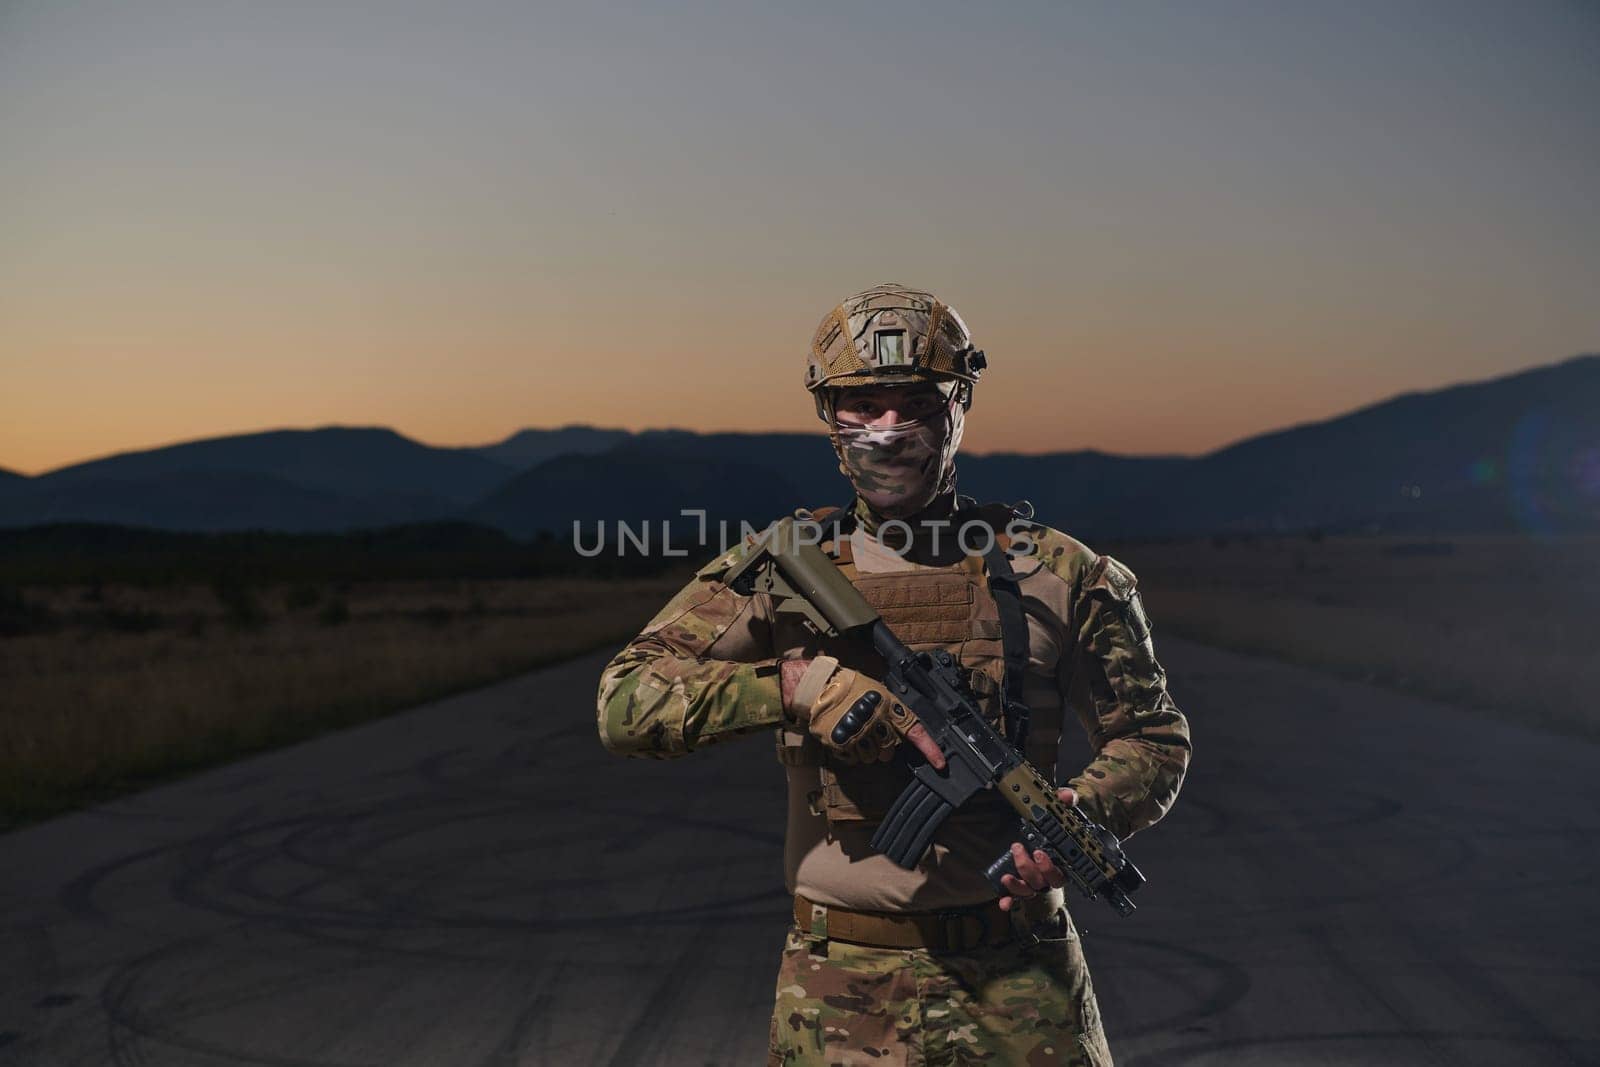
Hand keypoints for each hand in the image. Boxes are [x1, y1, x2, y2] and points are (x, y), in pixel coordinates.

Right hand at [800, 665, 945, 768]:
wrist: (820, 687)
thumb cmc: (850, 687)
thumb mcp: (878, 691)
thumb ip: (892, 712)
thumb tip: (904, 731)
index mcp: (888, 706)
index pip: (914, 731)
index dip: (929, 749)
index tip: (940, 763)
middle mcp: (876, 720)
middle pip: (890, 750)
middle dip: (884, 747)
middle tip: (872, 734)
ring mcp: (858, 732)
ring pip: (871, 757)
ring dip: (866, 750)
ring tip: (856, 731)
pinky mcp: (841, 742)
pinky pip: (853, 759)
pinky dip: (850, 752)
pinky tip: (846, 737)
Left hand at [997, 787, 1076, 911]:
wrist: (1045, 849)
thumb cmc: (1054, 836)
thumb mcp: (1060, 818)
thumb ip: (1064, 805)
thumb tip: (1067, 795)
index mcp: (1061, 865)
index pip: (1060, 871)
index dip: (1050, 866)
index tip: (1040, 852)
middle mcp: (1048, 877)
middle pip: (1042, 881)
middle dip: (1030, 867)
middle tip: (1019, 849)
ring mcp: (1035, 884)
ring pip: (1029, 890)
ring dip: (1017, 885)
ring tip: (1006, 876)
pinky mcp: (1022, 887)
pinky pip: (1016, 898)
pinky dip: (1009, 901)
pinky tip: (1002, 903)